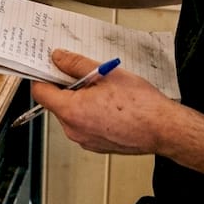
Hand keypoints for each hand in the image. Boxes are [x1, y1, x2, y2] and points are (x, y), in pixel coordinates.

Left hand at [32, 49, 179, 155]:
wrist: (163, 129)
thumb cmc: (140, 104)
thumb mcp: (105, 73)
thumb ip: (75, 65)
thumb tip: (58, 58)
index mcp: (72, 111)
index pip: (40, 92)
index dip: (44, 75)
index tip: (50, 66)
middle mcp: (74, 130)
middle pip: (56, 103)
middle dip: (67, 86)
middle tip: (86, 73)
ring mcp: (85, 140)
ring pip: (71, 114)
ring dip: (80, 100)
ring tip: (103, 90)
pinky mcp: (96, 145)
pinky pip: (84, 125)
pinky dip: (90, 113)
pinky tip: (109, 104)